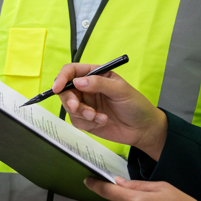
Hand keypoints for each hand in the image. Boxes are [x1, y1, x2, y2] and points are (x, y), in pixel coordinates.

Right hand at [53, 64, 167, 158]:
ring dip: (82, 113)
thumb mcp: (120, 90)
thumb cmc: (136, 105)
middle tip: (77, 107)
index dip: (62, 78)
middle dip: (70, 100)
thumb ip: (99, 84)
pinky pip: (77, 120)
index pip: (71, 71)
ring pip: (69, 107)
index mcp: (95, 75)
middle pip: (65, 90)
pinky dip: (88, 122)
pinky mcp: (86, 119)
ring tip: (98, 117)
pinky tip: (102, 121)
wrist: (143, 129)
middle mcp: (87, 88)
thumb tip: (78, 81)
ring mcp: (86, 104)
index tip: (58, 88)